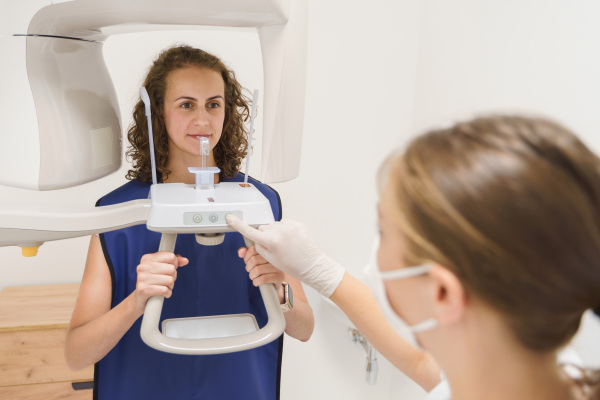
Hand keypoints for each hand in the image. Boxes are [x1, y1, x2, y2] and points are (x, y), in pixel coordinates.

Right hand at [134, 252, 188, 312]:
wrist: (140, 298)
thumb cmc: (152, 281)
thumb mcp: (161, 268)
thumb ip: (173, 262)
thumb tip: (185, 260)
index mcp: (147, 258)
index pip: (170, 256)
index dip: (175, 264)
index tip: (170, 268)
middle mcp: (143, 267)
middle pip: (171, 269)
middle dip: (173, 276)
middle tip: (166, 280)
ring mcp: (143, 278)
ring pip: (170, 280)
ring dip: (170, 286)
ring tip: (164, 286)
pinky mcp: (144, 290)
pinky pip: (165, 290)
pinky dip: (167, 293)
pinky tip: (163, 293)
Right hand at [226, 215, 344, 296]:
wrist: (312, 265)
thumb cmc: (293, 265)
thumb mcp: (271, 259)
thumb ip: (260, 246)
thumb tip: (257, 236)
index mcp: (271, 241)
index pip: (250, 231)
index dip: (238, 224)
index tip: (230, 218)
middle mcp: (280, 231)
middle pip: (262, 229)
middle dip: (264, 236)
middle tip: (274, 248)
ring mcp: (289, 225)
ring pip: (273, 226)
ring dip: (275, 233)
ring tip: (285, 245)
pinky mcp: (296, 223)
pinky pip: (283, 224)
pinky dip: (284, 230)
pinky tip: (290, 240)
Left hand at [238, 246, 284, 301]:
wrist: (275, 281)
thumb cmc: (264, 268)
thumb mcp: (255, 259)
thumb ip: (246, 253)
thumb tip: (240, 252)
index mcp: (268, 249)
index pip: (252, 249)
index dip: (246, 258)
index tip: (248, 262)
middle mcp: (274, 256)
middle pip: (254, 260)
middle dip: (248, 268)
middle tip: (250, 271)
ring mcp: (278, 266)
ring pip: (257, 270)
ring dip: (252, 276)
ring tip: (254, 277)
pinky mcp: (279, 276)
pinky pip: (263, 279)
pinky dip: (256, 282)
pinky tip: (257, 282)